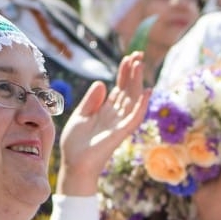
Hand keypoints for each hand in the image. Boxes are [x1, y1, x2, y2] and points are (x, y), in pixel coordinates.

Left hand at [57, 52, 148, 195]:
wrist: (74, 164)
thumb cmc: (76, 144)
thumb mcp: (81, 116)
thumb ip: (91, 101)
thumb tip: (102, 83)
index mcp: (106, 110)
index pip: (119, 88)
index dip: (124, 73)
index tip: (129, 57)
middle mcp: (116, 115)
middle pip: (128, 90)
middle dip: (133, 73)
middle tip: (138, 55)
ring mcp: (120, 123)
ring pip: (132, 99)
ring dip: (137, 82)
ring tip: (139, 64)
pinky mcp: (121, 133)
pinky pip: (134, 117)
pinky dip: (141, 105)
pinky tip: (146, 91)